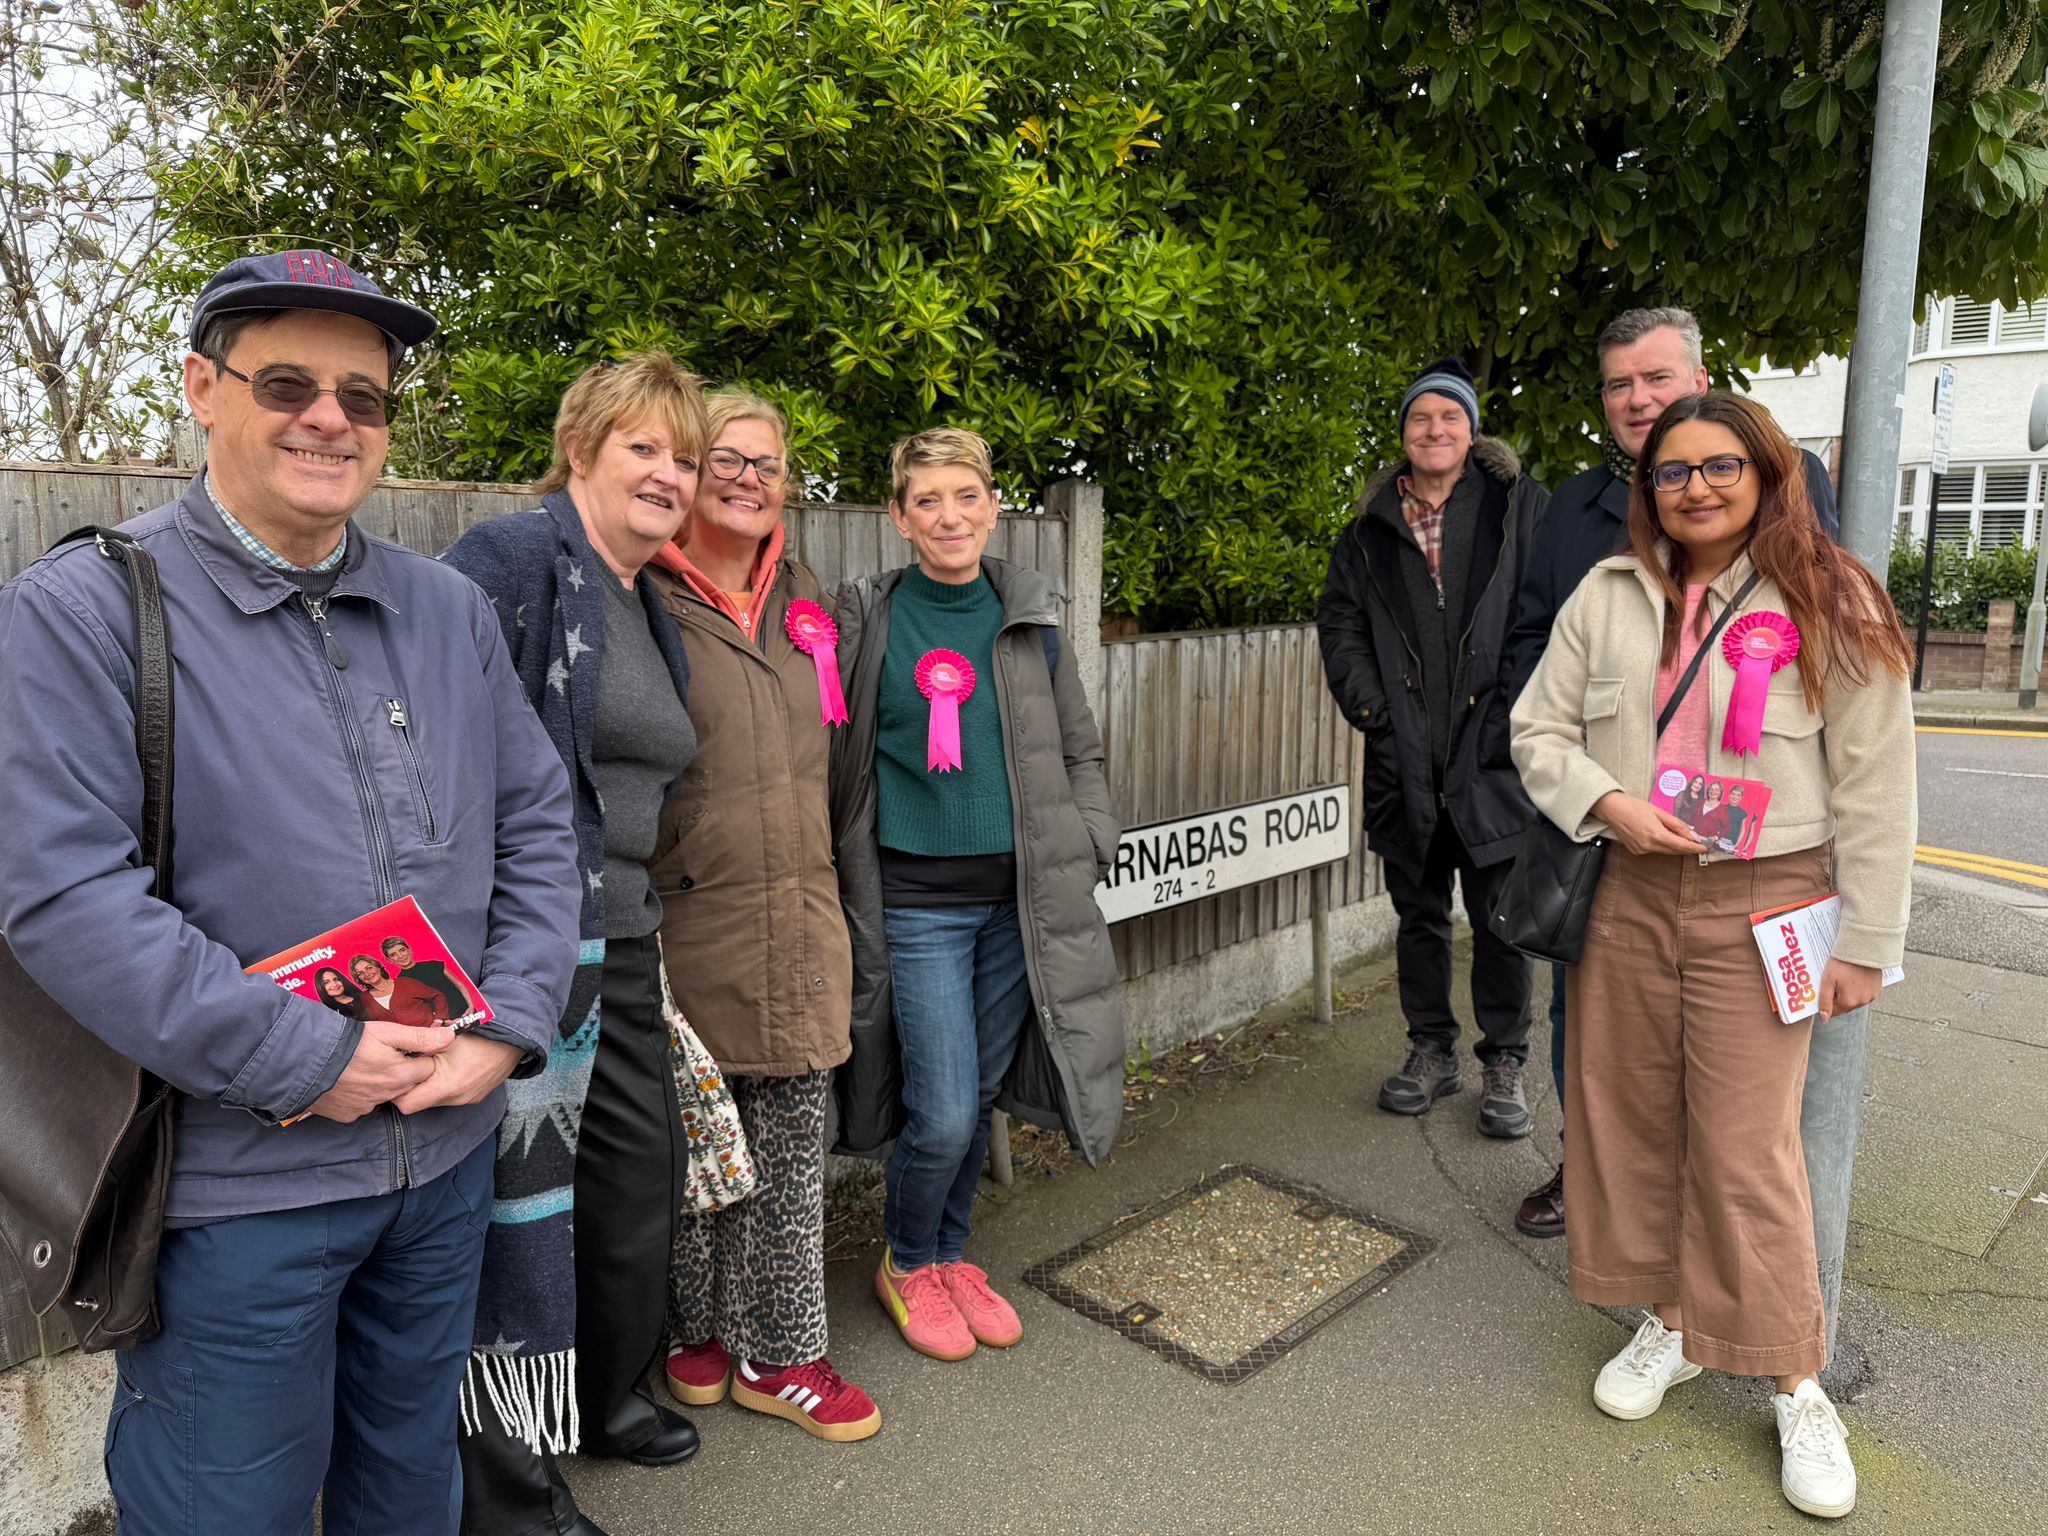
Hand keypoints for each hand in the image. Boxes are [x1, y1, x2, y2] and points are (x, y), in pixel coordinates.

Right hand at [306, 1020, 458, 1123]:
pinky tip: (349, 1081)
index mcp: (401, 1075)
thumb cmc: (348, 1043)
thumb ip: (420, 1037)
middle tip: (385, 1057)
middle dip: (403, 1072)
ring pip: (385, 1096)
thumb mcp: (387, 1032)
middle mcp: (387, 1095)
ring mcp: (366, 1107)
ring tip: (364, 1067)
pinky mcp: (348, 1114)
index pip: (427, 1070)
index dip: (421, 1057)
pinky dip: (359, 1095)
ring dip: (381, 1084)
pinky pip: (361, 1106)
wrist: (306, 1061)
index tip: (409, 1049)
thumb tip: (450, 1037)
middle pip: (407, 1085)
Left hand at [391, 1034, 524, 1115]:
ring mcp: (468, 1100)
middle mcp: (456, 1099)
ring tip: (436, 1065)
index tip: (399, 1076)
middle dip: (415, 1087)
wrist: (512, 1039)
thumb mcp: (442, 1040)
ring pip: (437, 1100)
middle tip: (416, 1067)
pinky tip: (453, 1068)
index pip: (407, 1105)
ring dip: (432, 1086)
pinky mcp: (476, 1097)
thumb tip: (398, 1059)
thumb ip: (419, 1051)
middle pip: (422, 1103)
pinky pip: (453, 1097)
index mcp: (445, 1086)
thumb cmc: (478, 1036)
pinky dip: (447, 1086)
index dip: (398, 1091)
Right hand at [1592, 791, 1707, 856]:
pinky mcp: (1636, 851)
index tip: (1706, 848)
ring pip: (1666, 852)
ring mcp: (1642, 850)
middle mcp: (1649, 846)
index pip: (1682, 846)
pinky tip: (1663, 837)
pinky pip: (1655, 850)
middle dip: (1688, 848)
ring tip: (1682, 838)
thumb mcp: (1659, 812)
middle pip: (1675, 851)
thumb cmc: (1633, 806)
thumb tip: (1693, 835)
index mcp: (1656, 835)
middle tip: (1698, 843)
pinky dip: (1662, 845)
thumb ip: (1677, 825)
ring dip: (1676, 846)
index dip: (1696, 848)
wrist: (1612, 809)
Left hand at [1815, 958, 1881, 1022]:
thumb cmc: (1843, 963)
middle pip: (1844, 1005)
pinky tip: (1854, 977)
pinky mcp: (1878, 988)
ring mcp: (1871, 996)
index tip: (1823, 992)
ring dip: (1848, 993)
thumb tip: (1824, 1019)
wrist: (1864, 948)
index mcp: (1849, 1002)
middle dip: (1837, 997)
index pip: (1834, 1012)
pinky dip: (1858, 989)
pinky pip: (1864, 993)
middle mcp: (1862, 1002)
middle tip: (1832, 982)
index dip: (1826, 1003)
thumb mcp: (1828, 980)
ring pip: (1855, 1000)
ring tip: (1844, 978)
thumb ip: (1825, 1001)